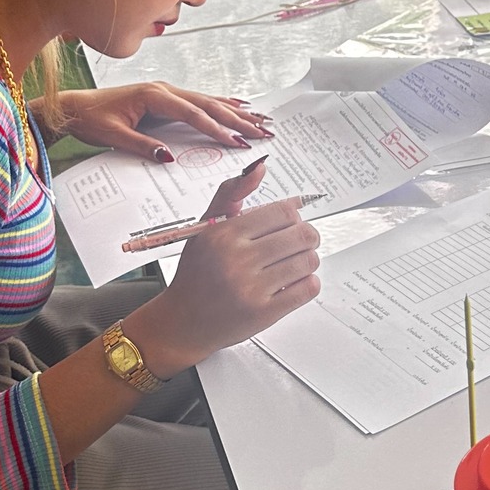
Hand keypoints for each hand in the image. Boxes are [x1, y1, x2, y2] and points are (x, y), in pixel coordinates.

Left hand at [53, 85, 272, 162]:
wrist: (73, 107)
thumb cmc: (91, 120)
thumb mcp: (113, 137)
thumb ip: (142, 146)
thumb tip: (170, 158)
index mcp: (153, 96)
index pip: (193, 114)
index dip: (216, 129)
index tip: (237, 142)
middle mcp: (164, 89)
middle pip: (208, 104)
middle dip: (237, 119)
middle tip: (263, 132)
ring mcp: (166, 91)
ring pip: (207, 101)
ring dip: (235, 111)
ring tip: (261, 120)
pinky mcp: (165, 96)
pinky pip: (199, 100)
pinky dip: (221, 104)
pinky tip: (237, 105)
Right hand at [134, 163, 320, 371]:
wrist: (181, 322)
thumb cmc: (196, 273)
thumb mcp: (205, 228)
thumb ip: (231, 194)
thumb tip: (260, 167)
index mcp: (223, 234)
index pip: (283, 211)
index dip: (294, 215)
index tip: (288, 222)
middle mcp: (236, 260)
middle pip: (302, 235)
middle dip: (306, 236)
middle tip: (296, 243)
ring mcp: (251, 289)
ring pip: (308, 261)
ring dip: (307, 260)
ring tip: (292, 263)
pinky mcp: (263, 314)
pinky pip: (308, 289)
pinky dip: (308, 282)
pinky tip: (292, 282)